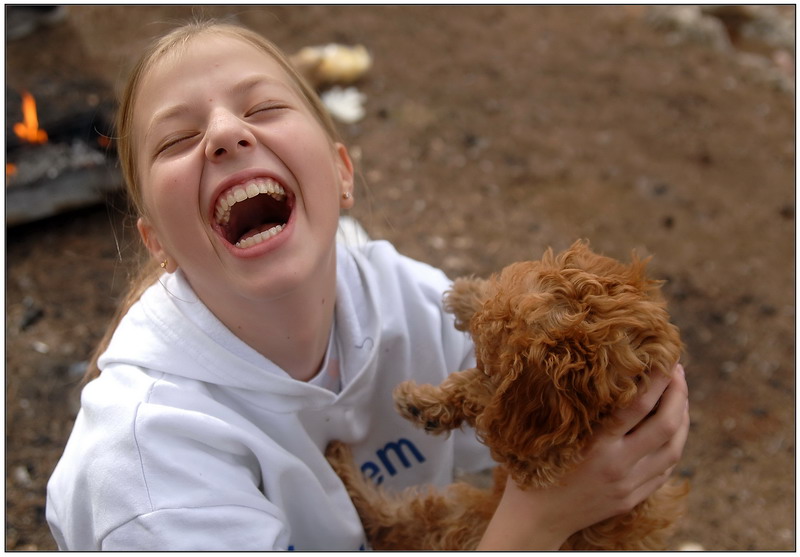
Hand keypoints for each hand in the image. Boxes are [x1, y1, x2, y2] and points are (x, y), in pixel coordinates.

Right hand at [478, 363, 689, 549]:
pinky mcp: (632, 498)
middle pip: (666, 425)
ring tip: (681, 397)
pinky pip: (665, 469)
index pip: (638, 406)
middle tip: (678, 372)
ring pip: (673, 449)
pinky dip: (673, 445)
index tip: (664, 359)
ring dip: (683, 419)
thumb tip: (592, 373)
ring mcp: (629, 485)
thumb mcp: (548, 435)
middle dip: (679, 395)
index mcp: (596, 446)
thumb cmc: (534, 469)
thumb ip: (573, 410)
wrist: (535, 519)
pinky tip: (672, 430)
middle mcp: (618, 465)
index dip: (657, 380)